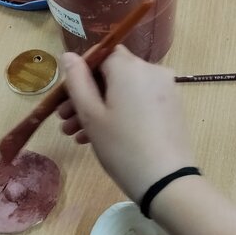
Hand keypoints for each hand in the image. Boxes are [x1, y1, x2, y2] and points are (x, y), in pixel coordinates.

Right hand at [58, 46, 194, 201]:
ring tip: (76, 134)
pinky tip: (101, 137)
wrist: (167, 181)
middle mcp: (152, 71)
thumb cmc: (122, 147)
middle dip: (86, 95)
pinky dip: (120, 113)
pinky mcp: (172, 108)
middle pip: (112, 74)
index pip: (101, 53)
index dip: (80, 70)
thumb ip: (77, 81)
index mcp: (130, 67)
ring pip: (124, 91)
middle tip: (64, 119)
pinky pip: (139, 102)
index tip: (65, 95)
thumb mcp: (91, 115)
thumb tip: (70, 55)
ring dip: (100, 108)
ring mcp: (165, 90)